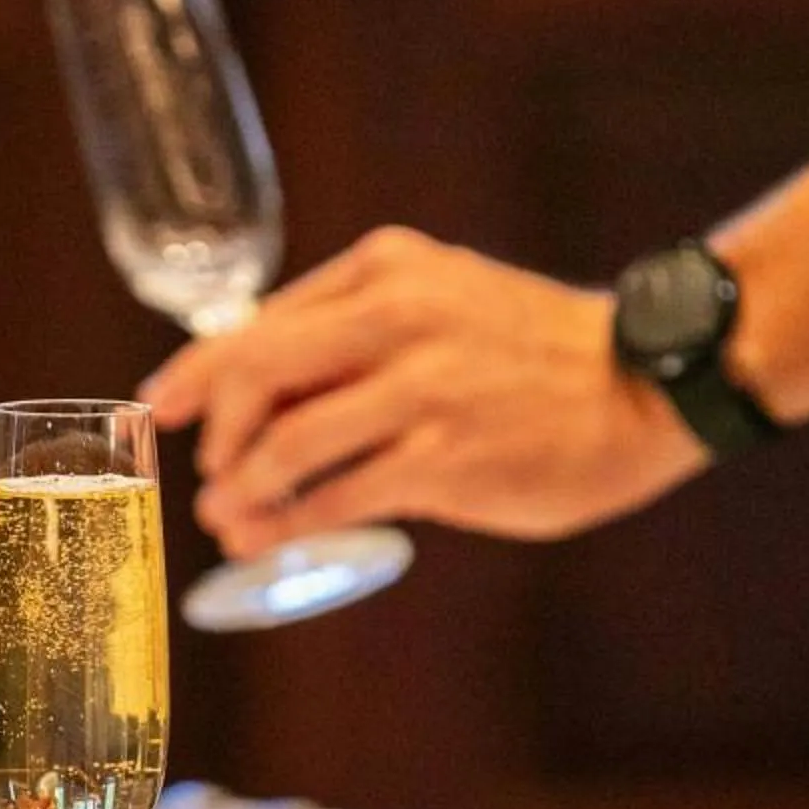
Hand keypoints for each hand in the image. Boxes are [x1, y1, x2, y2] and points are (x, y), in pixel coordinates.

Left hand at [139, 226, 705, 555]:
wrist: (646, 384)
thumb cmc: (535, 352)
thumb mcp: (442, 299)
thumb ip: (359, 328)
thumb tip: (262, 389)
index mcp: (388, 270)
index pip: (260, 322)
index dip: (196, 374)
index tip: (161, 410)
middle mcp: (399, 317)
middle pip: (258, 374)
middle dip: (214, 434)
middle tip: (205, 472)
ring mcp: (424, 389)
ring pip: (289, 442)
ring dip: (242, 489)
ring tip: (226, 519)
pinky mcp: (448, 459)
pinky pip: (340, 496)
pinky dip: (288, 522)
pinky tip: (268, 538)